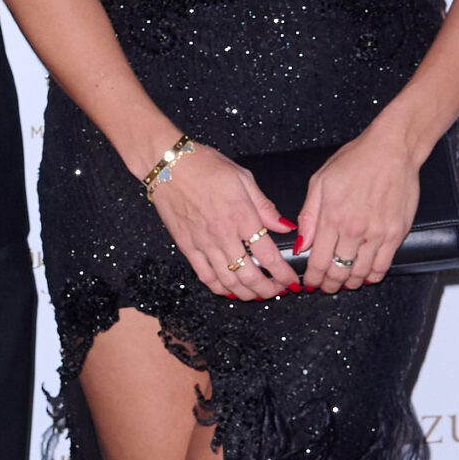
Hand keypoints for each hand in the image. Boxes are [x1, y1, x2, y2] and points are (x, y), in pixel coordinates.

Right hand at [146, 145, 296, 300]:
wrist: (167, 165)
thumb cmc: (204, 165)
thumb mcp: (243, 178)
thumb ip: (265, 206)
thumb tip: (285, 226)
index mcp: (241, 215)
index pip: (268, 255)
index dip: (283, 273)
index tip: (291, 280)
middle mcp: (223, 234)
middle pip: (249, 275)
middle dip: (267, 289)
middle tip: (277, 291)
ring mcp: (203, 243)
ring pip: (228, 281)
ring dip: (246, 293)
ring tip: (257, 294)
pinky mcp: (187, 247)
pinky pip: (205, 276)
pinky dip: (220, 288)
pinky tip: (229, 290)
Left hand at [295, 124, 422, 293]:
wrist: (392, 149)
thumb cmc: (355, 160)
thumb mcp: (320, 182)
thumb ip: (308, 216)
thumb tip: (301, 245)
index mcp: (332, 217)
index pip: (318, 261)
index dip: (313, 278)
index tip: (310, 283)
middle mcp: (355, 229)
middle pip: (339, 272)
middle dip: (329, 285)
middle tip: (325, 286)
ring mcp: (378, 233)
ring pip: (360, 273)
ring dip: (349, 283)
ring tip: (344, 282)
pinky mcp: (396, 233)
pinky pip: (384, 266)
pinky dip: (372, 276)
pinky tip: (365, 275)